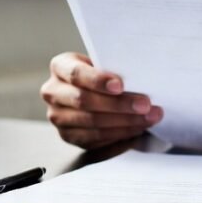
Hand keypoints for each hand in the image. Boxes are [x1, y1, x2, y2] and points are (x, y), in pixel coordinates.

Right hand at [40, 52, 162, 149]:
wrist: (93, 89)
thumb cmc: (102, 72)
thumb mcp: (104, 62)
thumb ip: (114, 68)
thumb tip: (140, 80)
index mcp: (60, 67)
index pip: (76, 74)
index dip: (98, 81)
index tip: (120, 85)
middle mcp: (53, 92)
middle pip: (84, 101)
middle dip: (118, 104)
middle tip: (145, 105)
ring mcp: (58, 116)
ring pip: (91, 123)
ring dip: (124, 122)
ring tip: (148, 118)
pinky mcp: (68, 136)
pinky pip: (94, 139)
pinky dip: (119, 135)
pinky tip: (137, 130)